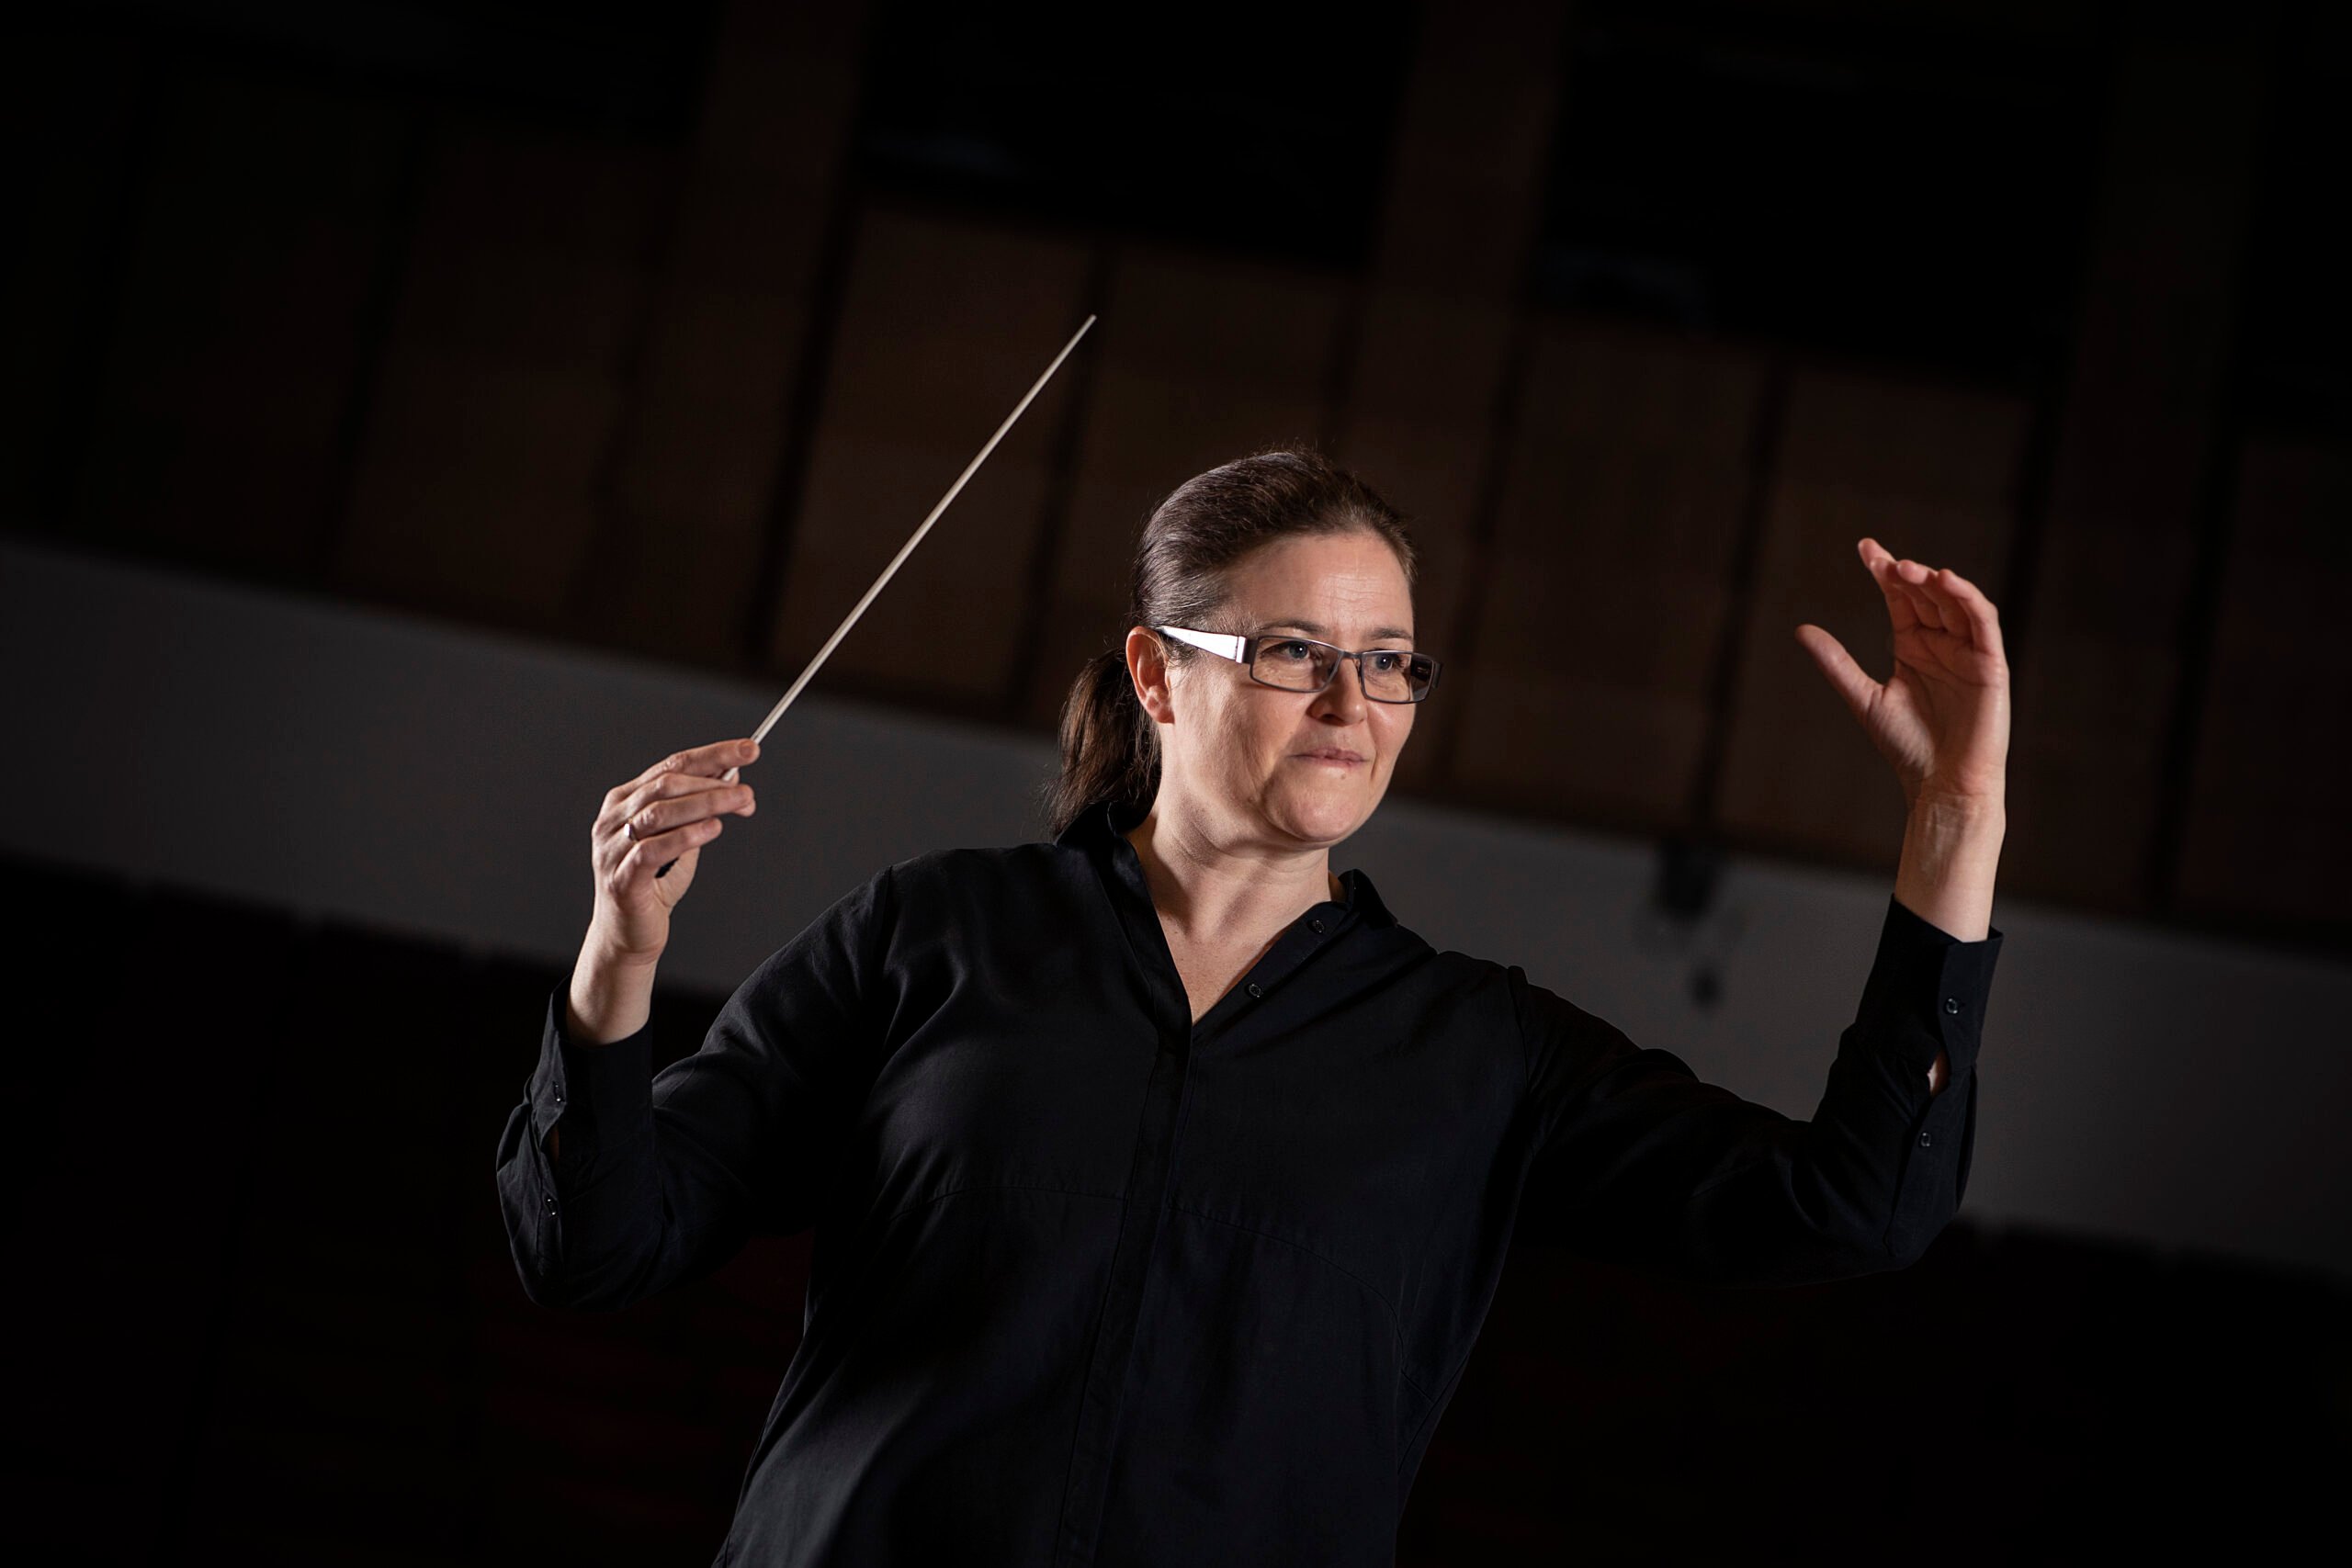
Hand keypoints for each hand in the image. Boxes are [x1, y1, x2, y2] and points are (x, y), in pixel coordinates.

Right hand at [589, 738, 760, 961]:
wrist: (627, 934)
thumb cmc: (652, 884)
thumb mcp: (681, 838)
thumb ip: (699, 809)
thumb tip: (731, 777)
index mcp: (625, 800)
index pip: (672, 766)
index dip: (712, 755)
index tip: (748, 750)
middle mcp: (613, 818)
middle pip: (667, 785)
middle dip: (713, 782)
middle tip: (747, 790)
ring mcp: (612, 847)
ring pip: (660, 812)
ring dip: (706, 803)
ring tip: (740, 803)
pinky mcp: (620, 877)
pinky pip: (652, 849)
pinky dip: (686, 836)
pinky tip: (713, 829)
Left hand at [1795, 539, 2009, 809]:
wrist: (1941, 783)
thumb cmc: (1908, 745)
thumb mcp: (1864, 697)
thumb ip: (1837, 663)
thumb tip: (1801, 629)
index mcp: (1913, 647)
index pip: (1900, 599)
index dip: (1884, 572)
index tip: (1865, 548)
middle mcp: (1942, 644)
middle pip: (1926, 595)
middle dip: (1905, 573)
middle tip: (1881, 559)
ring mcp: (1968, 652)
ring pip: (1955, 602)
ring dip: (1934, 581)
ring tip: (1906, 568)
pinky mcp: (1991, 665)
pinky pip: (1983, 623)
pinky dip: (1968, 598)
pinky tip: (1947, 581)